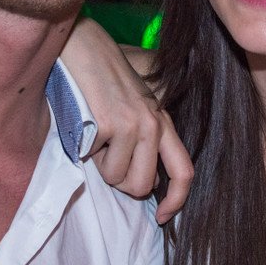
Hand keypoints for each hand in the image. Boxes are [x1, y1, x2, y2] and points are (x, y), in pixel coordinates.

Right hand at [62, 18, 192, 223]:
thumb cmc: (102, 79)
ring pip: (116, 178)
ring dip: (99, 164)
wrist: (81, 47)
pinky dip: (83, 149)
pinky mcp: (109, 124)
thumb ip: (143, 137)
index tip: (160, 217)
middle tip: (106, 157)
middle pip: (142, 186)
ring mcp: (133, 124)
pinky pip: (93, 161)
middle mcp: (154, 124)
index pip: (184, 171)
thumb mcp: (133, 105)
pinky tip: (83, 123)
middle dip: (120, 182)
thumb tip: (141, 180)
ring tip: (95, 133)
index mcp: (162, 121)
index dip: (175, 202)